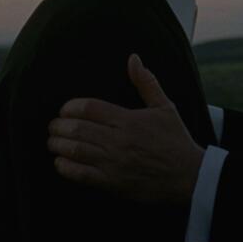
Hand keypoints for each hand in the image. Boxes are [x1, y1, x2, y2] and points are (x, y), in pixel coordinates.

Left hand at [47, 54, 203, 205]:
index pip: (89, 108)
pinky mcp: (112, 183)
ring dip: (58, 145)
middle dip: (58, 126)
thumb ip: (146, 83)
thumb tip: (134, 58)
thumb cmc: (176, 140)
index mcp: (129, 119)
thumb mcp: (165, 107)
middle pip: (77, 128)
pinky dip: (65, 168)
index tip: (64, 110)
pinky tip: (61, 163)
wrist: (189, 176)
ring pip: (75, 150)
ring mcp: (114, 163)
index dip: (69, 107)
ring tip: (53, 142)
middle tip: (53, 126)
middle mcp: (119, 140)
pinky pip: (80, 174)